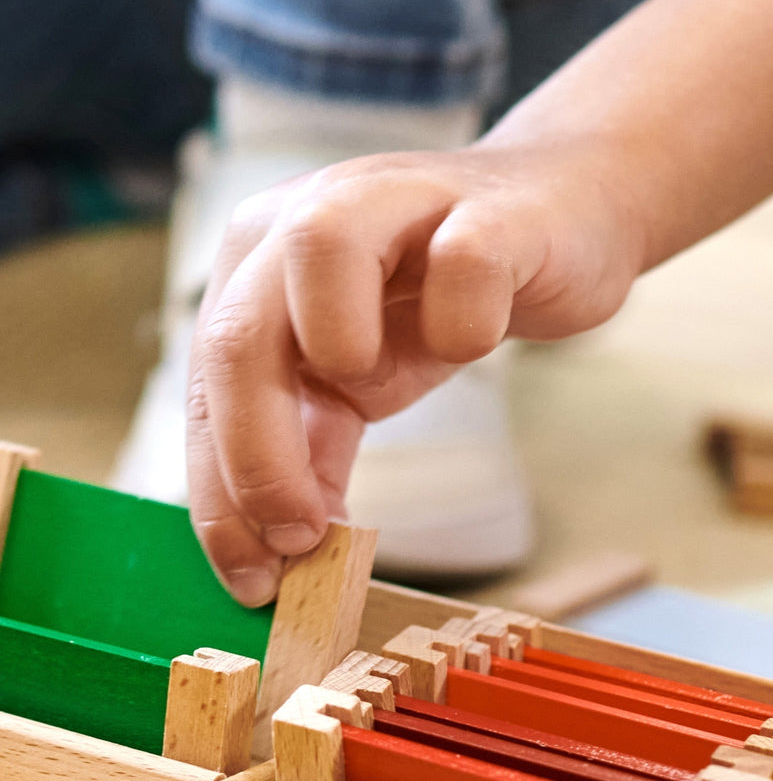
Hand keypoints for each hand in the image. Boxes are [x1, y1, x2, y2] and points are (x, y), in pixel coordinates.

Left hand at [187, 140, 643, 605]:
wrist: (554, 219)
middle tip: (301, 537)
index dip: (220, 492)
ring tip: (372, 389)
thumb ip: (312, 447)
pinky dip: (467, 322)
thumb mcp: (361, 382)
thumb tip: (282, 549)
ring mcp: (398, 203)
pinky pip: (465, 264)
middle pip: (238, 332)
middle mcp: (309, 219)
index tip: (254, 577)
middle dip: (258, 456)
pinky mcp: (488, 214)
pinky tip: (476, 339)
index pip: (210, 387)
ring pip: (321, 249)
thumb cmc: (442, 297)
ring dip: (337, 346)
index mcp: (261, 266)